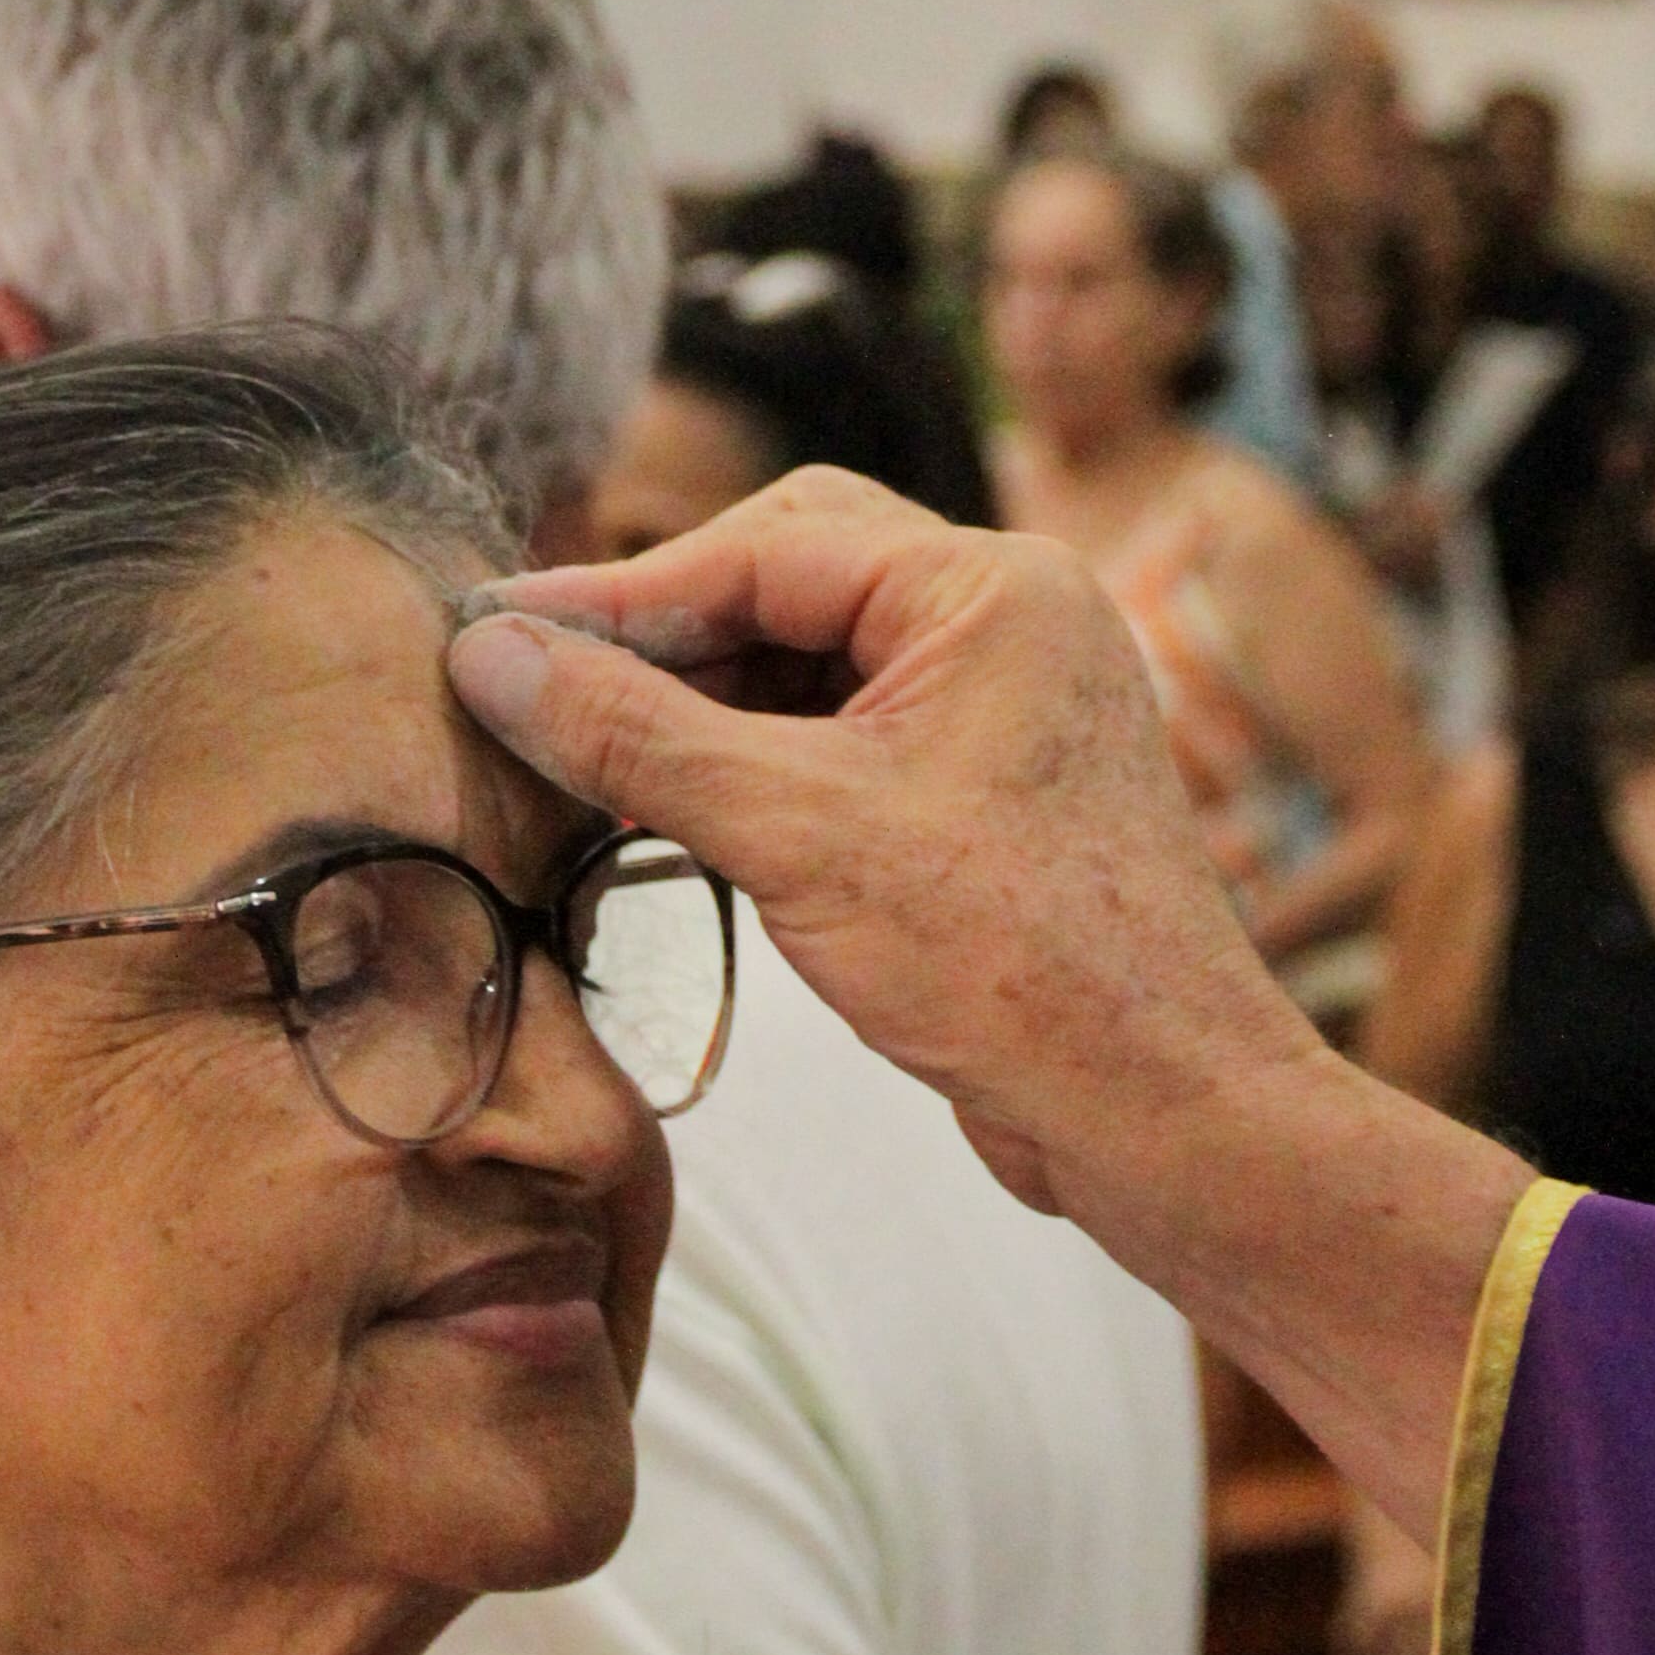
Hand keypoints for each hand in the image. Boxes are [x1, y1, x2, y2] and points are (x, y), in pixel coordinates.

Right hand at [444, 481, 1526, 1528]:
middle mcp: (1006, 622)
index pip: (768, 546)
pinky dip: (754, 764)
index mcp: (991, 589)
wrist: (1164, 1109)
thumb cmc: (1019, 966)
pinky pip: (844, 737)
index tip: (494, 633)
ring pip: (812, 662)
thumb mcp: (798, 835)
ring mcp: (1002, 706)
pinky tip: (670, 811)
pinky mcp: (986, 791)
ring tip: (581, 759)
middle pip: (791, 577)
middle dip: (666, 634)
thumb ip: (636, 736)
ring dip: (701, 705)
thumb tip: (491, 659)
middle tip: (536, 688)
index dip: (622, 595)